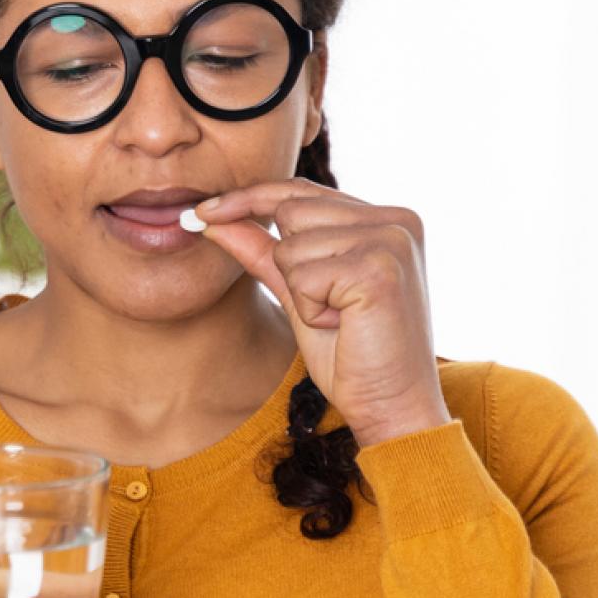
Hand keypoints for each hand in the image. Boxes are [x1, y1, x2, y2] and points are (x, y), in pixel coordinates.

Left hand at [190, 177, 451, 446]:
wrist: (393, 407)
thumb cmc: (351, 357)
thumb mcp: (299, 295)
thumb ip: (261, 252)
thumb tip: (212, 219)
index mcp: (385, 218)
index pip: (301, 190)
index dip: (248, 198)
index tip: (201, 213)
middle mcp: (396, 218)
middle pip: (291, 210)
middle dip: (289, 265)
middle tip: (330, 309)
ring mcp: (392, 239)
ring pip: (292, 244)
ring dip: (302, 292)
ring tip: (341, 319)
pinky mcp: (379, 267)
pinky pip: (303, 275)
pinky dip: (311, 309)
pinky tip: (344, 326)